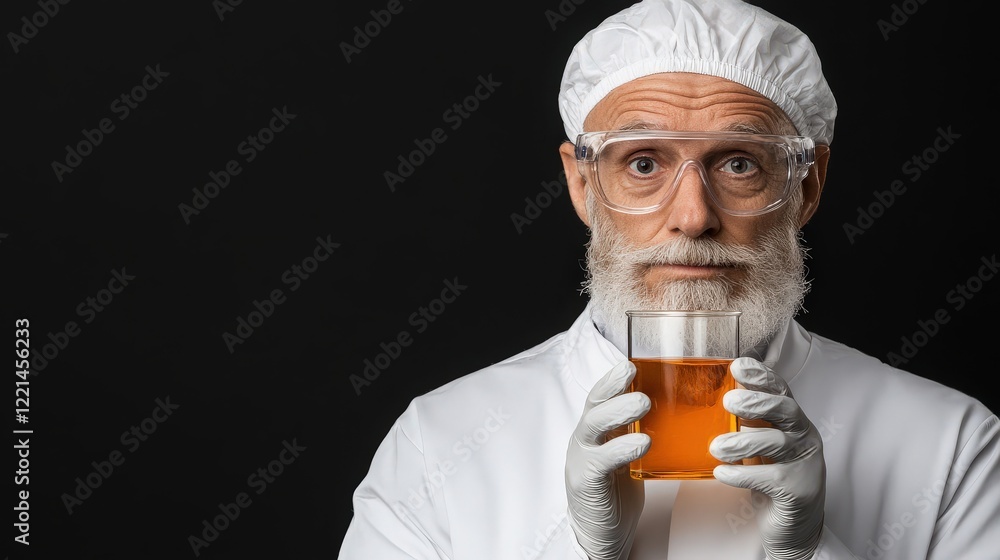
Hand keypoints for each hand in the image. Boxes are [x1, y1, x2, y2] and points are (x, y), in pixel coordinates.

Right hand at [565, 360, 650, 559]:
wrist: (602, 532)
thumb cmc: (618, 490)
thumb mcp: (627, 454)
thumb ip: (638, 432)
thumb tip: (679, 410)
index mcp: (595, 431)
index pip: (599, 397)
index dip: (612, 379)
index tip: (630, 364)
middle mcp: (584, 440)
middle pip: (594, 405)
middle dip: (613, 387)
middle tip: (634, 374)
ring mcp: (582, 459)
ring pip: (594, 426)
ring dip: (618, 411)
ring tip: (643, 403)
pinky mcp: (586, 482)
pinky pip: (601, 461)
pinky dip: (621, 449)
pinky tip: (642, 443)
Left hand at [710, 357, 825, 559]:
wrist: (793, 526)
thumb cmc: (772, 478)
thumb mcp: (760, 446)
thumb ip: (746, 424)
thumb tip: (709, 402)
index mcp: (793, 421)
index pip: (781, 390)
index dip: (762, 376)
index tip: (738, 366)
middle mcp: (804, 437)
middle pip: (786, 409)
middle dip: (756, 402)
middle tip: (728, 402)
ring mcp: (805, 463)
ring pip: (777, 443)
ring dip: (744, 441)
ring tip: (716, 446)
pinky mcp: (799, 490)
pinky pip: (770, 478)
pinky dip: (743, 473)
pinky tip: (721, 473)